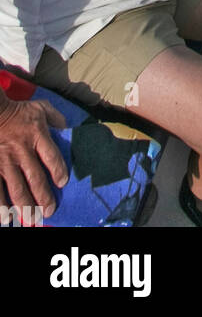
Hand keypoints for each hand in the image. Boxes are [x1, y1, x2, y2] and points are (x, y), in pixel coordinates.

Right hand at [0, 96, 67, 217]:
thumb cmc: (18, 111)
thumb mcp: (41, 108)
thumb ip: (56, 118)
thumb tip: (68, 129)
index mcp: (37, 135)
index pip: (52, 157)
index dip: (58, 171)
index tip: (62, 183)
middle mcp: (22, 150)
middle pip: (35, 178)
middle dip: (43, 197)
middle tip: (49, 212)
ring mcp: (6, 161)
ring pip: (17, 187)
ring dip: (25, 206)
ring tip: (31, 219)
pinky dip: (1, 204)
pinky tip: (5, 217)